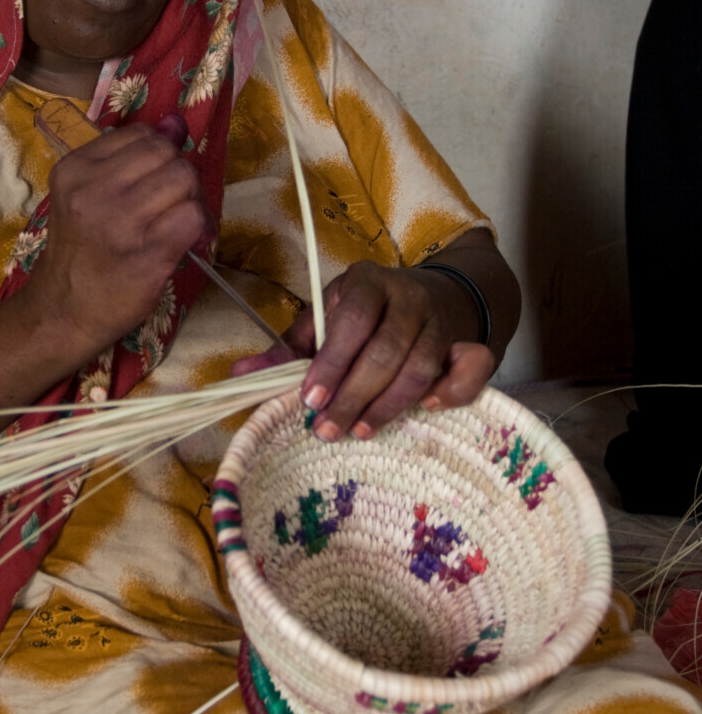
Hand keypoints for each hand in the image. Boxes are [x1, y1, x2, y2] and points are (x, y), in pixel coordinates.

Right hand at [23, 119, 210, 361]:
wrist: (63, 312)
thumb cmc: (79, 252)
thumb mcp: (86, 195)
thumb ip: (129, 157)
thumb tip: (177, 122)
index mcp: (75, 169)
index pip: (141, 135)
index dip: (159, 155)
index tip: (152, 181)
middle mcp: (94, 192)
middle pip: (166, 155)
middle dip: (178, 174)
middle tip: (169, 203)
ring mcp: (121, 224)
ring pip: (185, 180)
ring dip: (190, 200)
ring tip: (176, 222)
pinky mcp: (148, 255)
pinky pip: (194, 218)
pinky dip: (199, 228)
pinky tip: (185, 242)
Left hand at [232, 260, 494, 439]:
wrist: (443, 295)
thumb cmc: (370, 314)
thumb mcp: (328, 319)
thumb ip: (289, 349)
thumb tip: (240, 374)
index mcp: (368, 282)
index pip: (352, 320)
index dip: (331, 362)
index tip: (310, 400)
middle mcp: (410, 296)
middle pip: (386, 350)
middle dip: (354, 395)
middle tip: (327, 430)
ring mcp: (444, 321)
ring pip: (422, 366)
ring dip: (390, 405)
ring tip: (360, 432)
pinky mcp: (472, 342)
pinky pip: (473, 369)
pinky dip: (453, 391)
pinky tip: (425, 410)